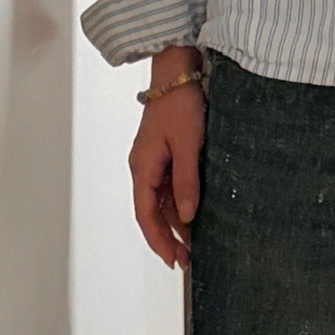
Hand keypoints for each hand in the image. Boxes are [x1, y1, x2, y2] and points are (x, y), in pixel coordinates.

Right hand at [129, 51, 204, 268]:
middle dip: (166, 238)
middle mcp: (143, 168)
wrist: (177, 73)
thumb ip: (186, 181)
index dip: (158, 240)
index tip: (173, 260)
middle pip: (150, 212)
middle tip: (186, 261)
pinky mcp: (164, 155)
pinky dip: (177, 206)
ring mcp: (152, 162)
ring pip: (159, 202)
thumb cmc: (180, 104)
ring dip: (173, 225)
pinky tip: (191, 217)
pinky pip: (167, 188)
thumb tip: (186, 216)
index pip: (145, 214)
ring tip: (191, 246)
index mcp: (142, 167)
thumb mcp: (187, 145)